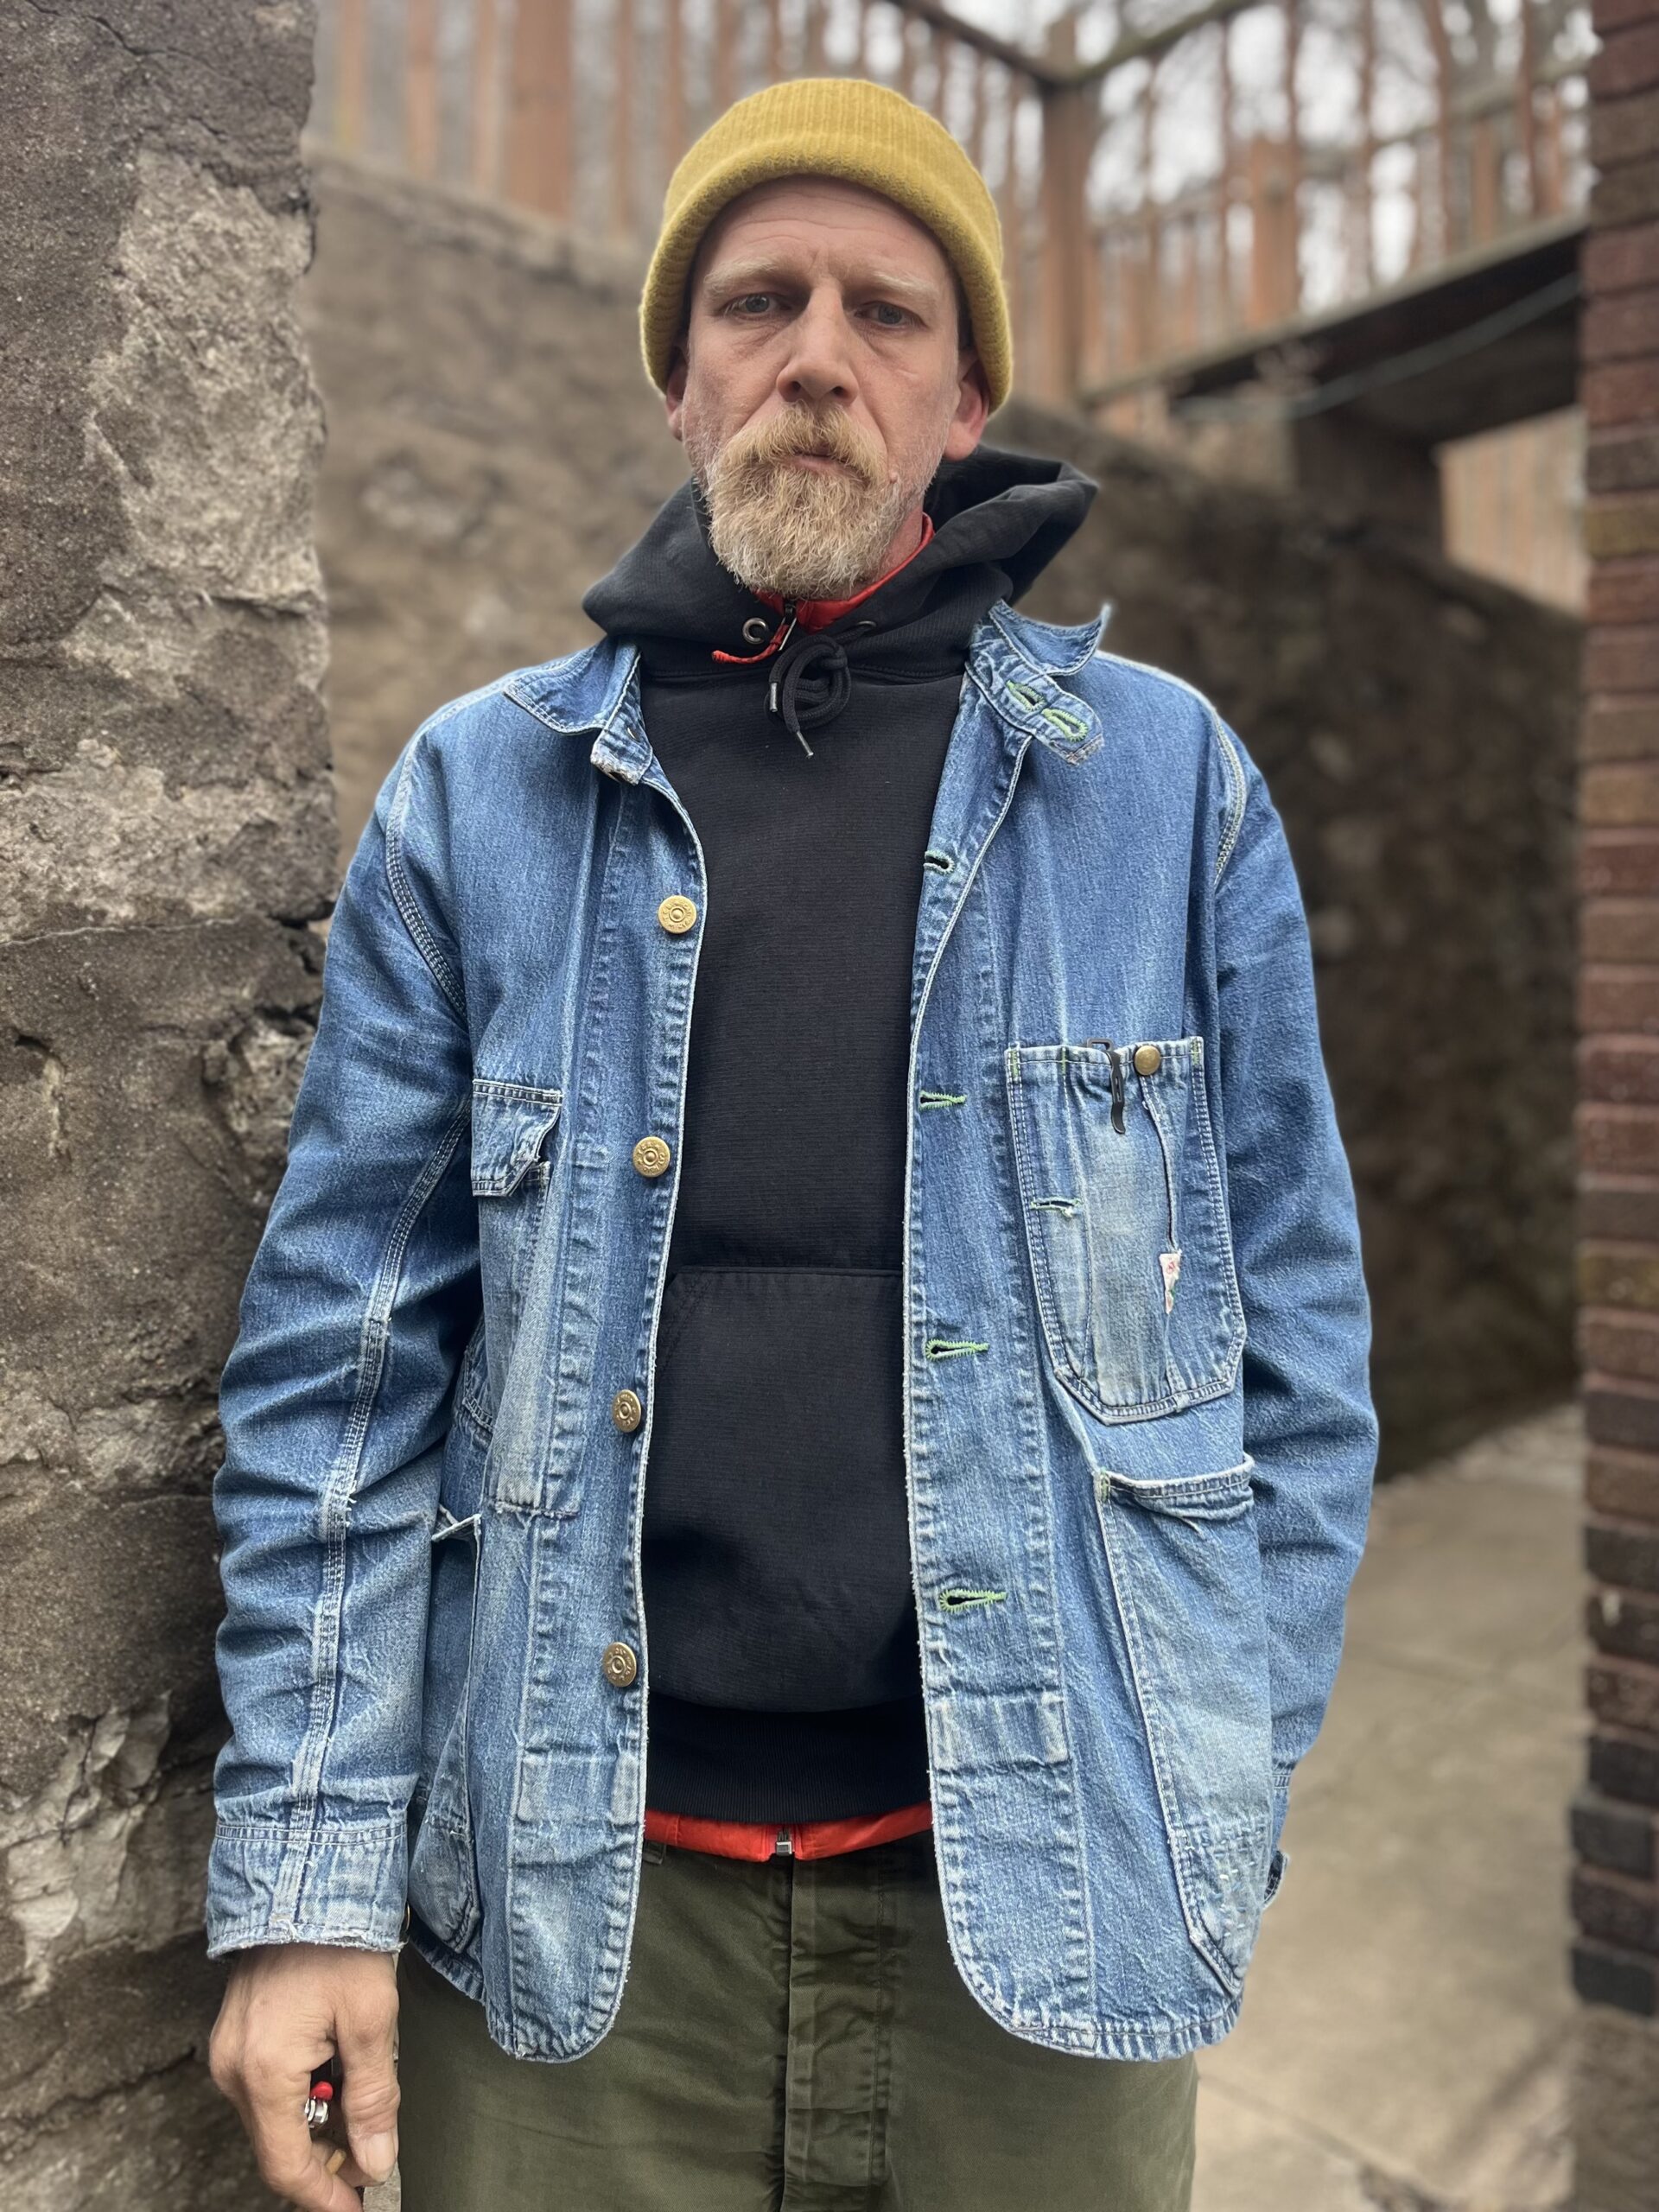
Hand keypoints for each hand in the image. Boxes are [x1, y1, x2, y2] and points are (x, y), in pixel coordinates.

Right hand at [209, 1942, 399, 2210]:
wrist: (305, 1875)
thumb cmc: (338, 1939)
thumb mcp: (372, 2019)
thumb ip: (374, 2096)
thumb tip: (377, 2158)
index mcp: (263, 2072)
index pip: (287, 2165)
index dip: (324, 2194)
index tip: (355, 2208)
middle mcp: (233, 2068)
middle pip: (278, 2144)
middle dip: (327, 2158)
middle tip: (374, 2152)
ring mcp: (229, 2050)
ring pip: (272, 2118)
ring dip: (317, 2123)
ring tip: (363, 2099)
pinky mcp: (235, 2034)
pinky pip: (265, 2087)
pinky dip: (301, 2095)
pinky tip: (336, 2071)